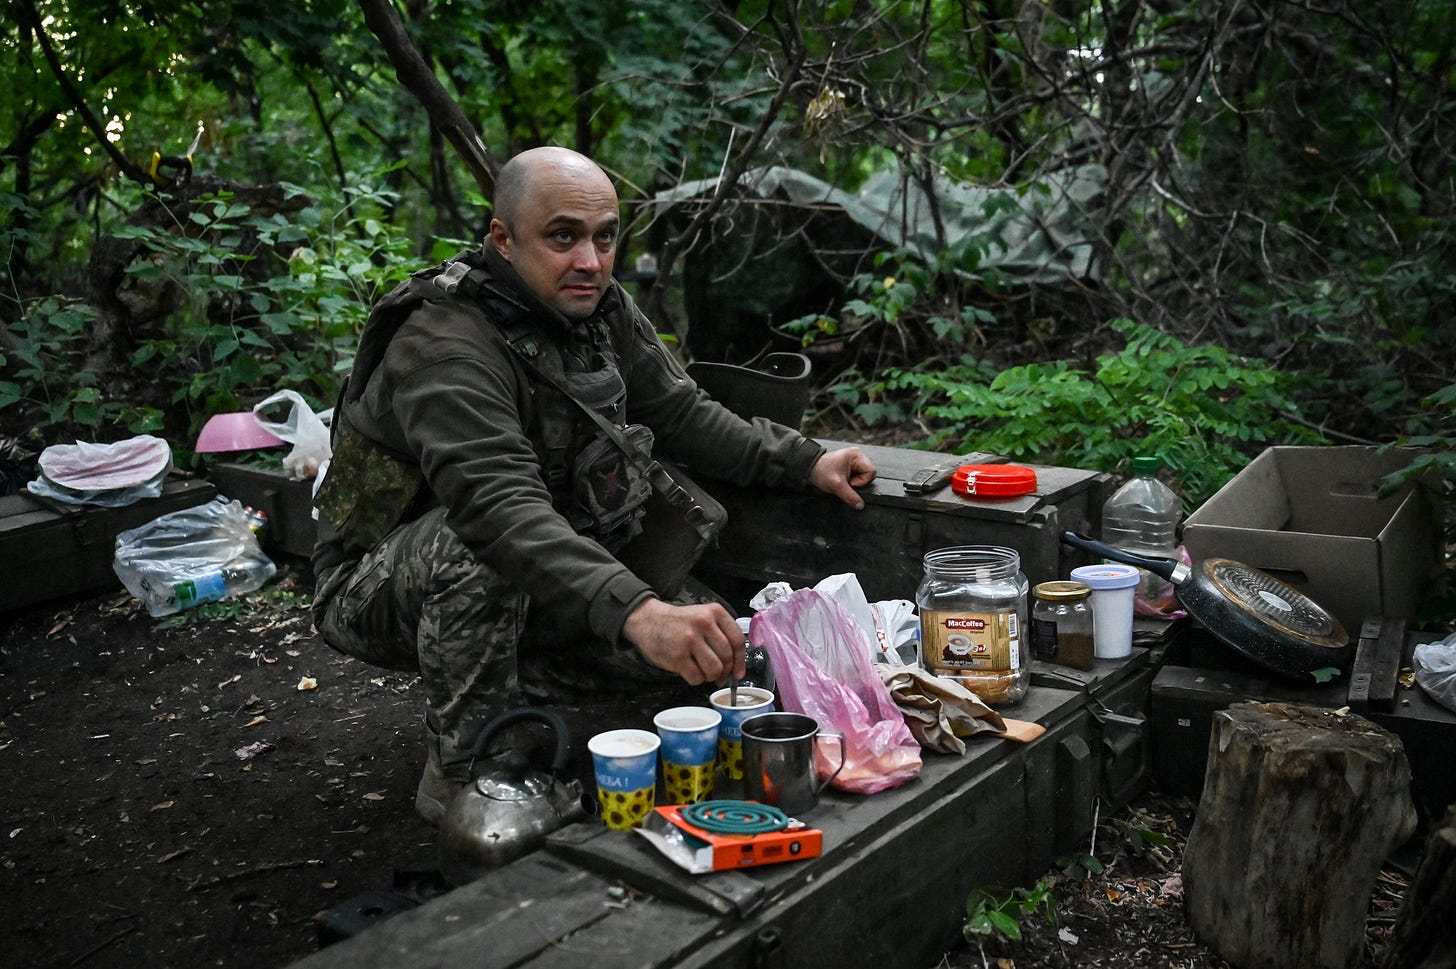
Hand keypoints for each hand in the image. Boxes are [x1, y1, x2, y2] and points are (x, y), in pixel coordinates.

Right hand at [621, 597, 744, 685]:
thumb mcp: (703, 617)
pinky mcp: (677, 655)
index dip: (740, 661)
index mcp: (714, 612)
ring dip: (710, 677)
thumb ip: (721, 634)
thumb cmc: (679, 623)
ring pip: (714, 669)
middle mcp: (704, 623)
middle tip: (718, 675)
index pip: (737, 640)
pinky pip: (696, 677)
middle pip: (727, 657)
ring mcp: (690, 639)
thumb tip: (735, 667)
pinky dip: (696, 679)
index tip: (738, 673)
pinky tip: (690, 671)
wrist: (648, 620)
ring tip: (703, 672)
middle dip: (725, 671)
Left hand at [808, 446, 876, 508]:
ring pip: (863, 478)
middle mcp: (857, 456)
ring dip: (853, 483)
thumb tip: (860, 506)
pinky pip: (857, 478)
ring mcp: (853, 462)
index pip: (871, 471)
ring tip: (842, 481)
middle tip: (845, 482)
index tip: (848, 482)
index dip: (862, 481)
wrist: (808, 468)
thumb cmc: (821, 472)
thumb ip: (850, 496)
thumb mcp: (836, 485)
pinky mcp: (849, 467)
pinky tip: (841, 481)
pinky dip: (850, 482)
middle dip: (858, 482)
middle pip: (868, 475)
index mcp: (856, 455)